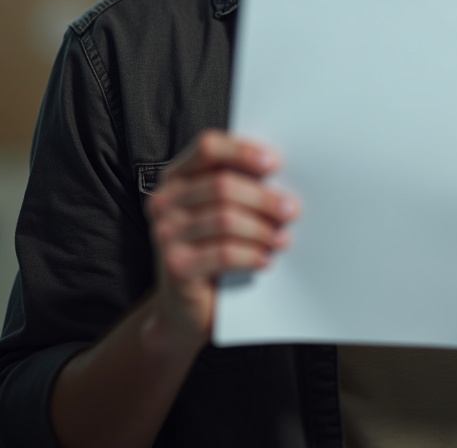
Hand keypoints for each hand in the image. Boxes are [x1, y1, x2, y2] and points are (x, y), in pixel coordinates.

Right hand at [146, 130, 299, 349]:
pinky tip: (266, 259)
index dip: (242, 151)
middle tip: (292, 209)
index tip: (275, 163)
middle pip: (221, 185)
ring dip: (262, 228)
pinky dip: (251, 255)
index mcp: (177, 177)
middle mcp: (164, 201)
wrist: (187, 308)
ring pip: (225, 219)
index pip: (208, 148)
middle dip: (263, 197)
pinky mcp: (175, 266)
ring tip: (283, 238)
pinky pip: (223, 253)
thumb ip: (239, 186)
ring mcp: (166, 234)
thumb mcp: (221, 210)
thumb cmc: (212, 249)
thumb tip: (282, 175)